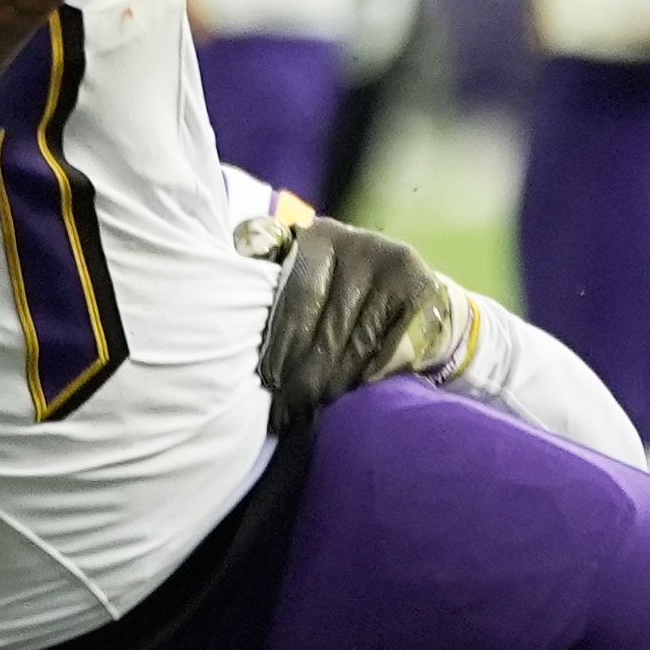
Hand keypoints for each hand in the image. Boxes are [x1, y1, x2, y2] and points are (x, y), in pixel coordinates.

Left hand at [242, 206, 474, 416]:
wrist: (416, 299)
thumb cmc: (343, 300)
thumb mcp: (310, 287)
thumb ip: (277, 295)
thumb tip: (227, 332)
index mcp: (318, 237)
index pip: (296, 297)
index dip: (281, 344)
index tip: (268, 383)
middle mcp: (357, 242)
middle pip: (326, 326)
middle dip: (304, 375)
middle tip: (287, 412)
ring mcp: (393, 263)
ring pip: (356, 344)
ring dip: (334, 383)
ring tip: (313, 411)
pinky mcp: (422, 289)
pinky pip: (390, 349)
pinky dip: (370, 377)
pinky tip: (354, 394)